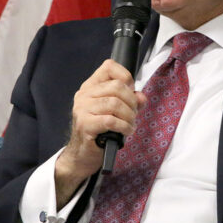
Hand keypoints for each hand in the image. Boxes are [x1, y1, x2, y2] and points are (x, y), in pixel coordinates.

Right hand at [54, 60, 146, 204]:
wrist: (82, 155)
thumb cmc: (99, 131)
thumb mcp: (116, 112)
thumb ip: (130, 101)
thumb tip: (141, 97)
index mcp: (90, 86)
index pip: (109, 66)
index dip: (126, 76)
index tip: (131, 91)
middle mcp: (84, 94)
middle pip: (117, 86)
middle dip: (131, 102)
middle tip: (133, 114)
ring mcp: (82, 109)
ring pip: (115, 103)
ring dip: (129, 116)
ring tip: (130, 125)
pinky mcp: (84, 124)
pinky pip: (111, 120)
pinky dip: (124, 126)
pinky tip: (125, 131)